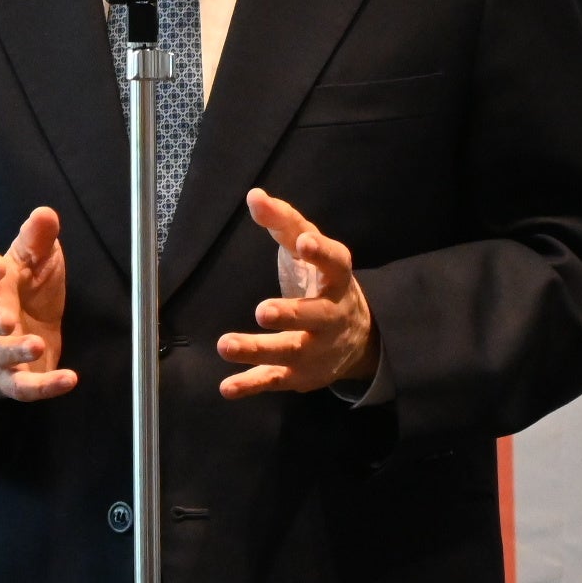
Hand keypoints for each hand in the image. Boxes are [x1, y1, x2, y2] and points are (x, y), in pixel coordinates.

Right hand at [0, 206, 75, 400]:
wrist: (37, 326)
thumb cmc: (31, 288)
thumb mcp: (38, 259)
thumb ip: (38, 239)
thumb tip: (45, 213)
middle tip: (8, 317)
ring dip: (14, 352)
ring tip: (36, 344)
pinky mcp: (15, 378)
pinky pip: (24, 386)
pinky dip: (45, 386)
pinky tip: (69, 378)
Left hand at [217, 188, 378, 397]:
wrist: (357, 339)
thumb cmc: (322, 282)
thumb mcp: (310, 249)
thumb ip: (284, 223)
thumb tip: (254, 195)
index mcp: (337, 279)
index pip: (335, 263)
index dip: (321, 253)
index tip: (304, 242)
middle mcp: (331, 316)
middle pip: (315, 316)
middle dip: (291, 314)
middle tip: (263, 310)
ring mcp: (316, 349)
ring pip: (289, 352)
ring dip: (257, 350)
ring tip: (225, 344)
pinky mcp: (299, 375)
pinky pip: (274, 381)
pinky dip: (251, 385)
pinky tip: (227, 387)